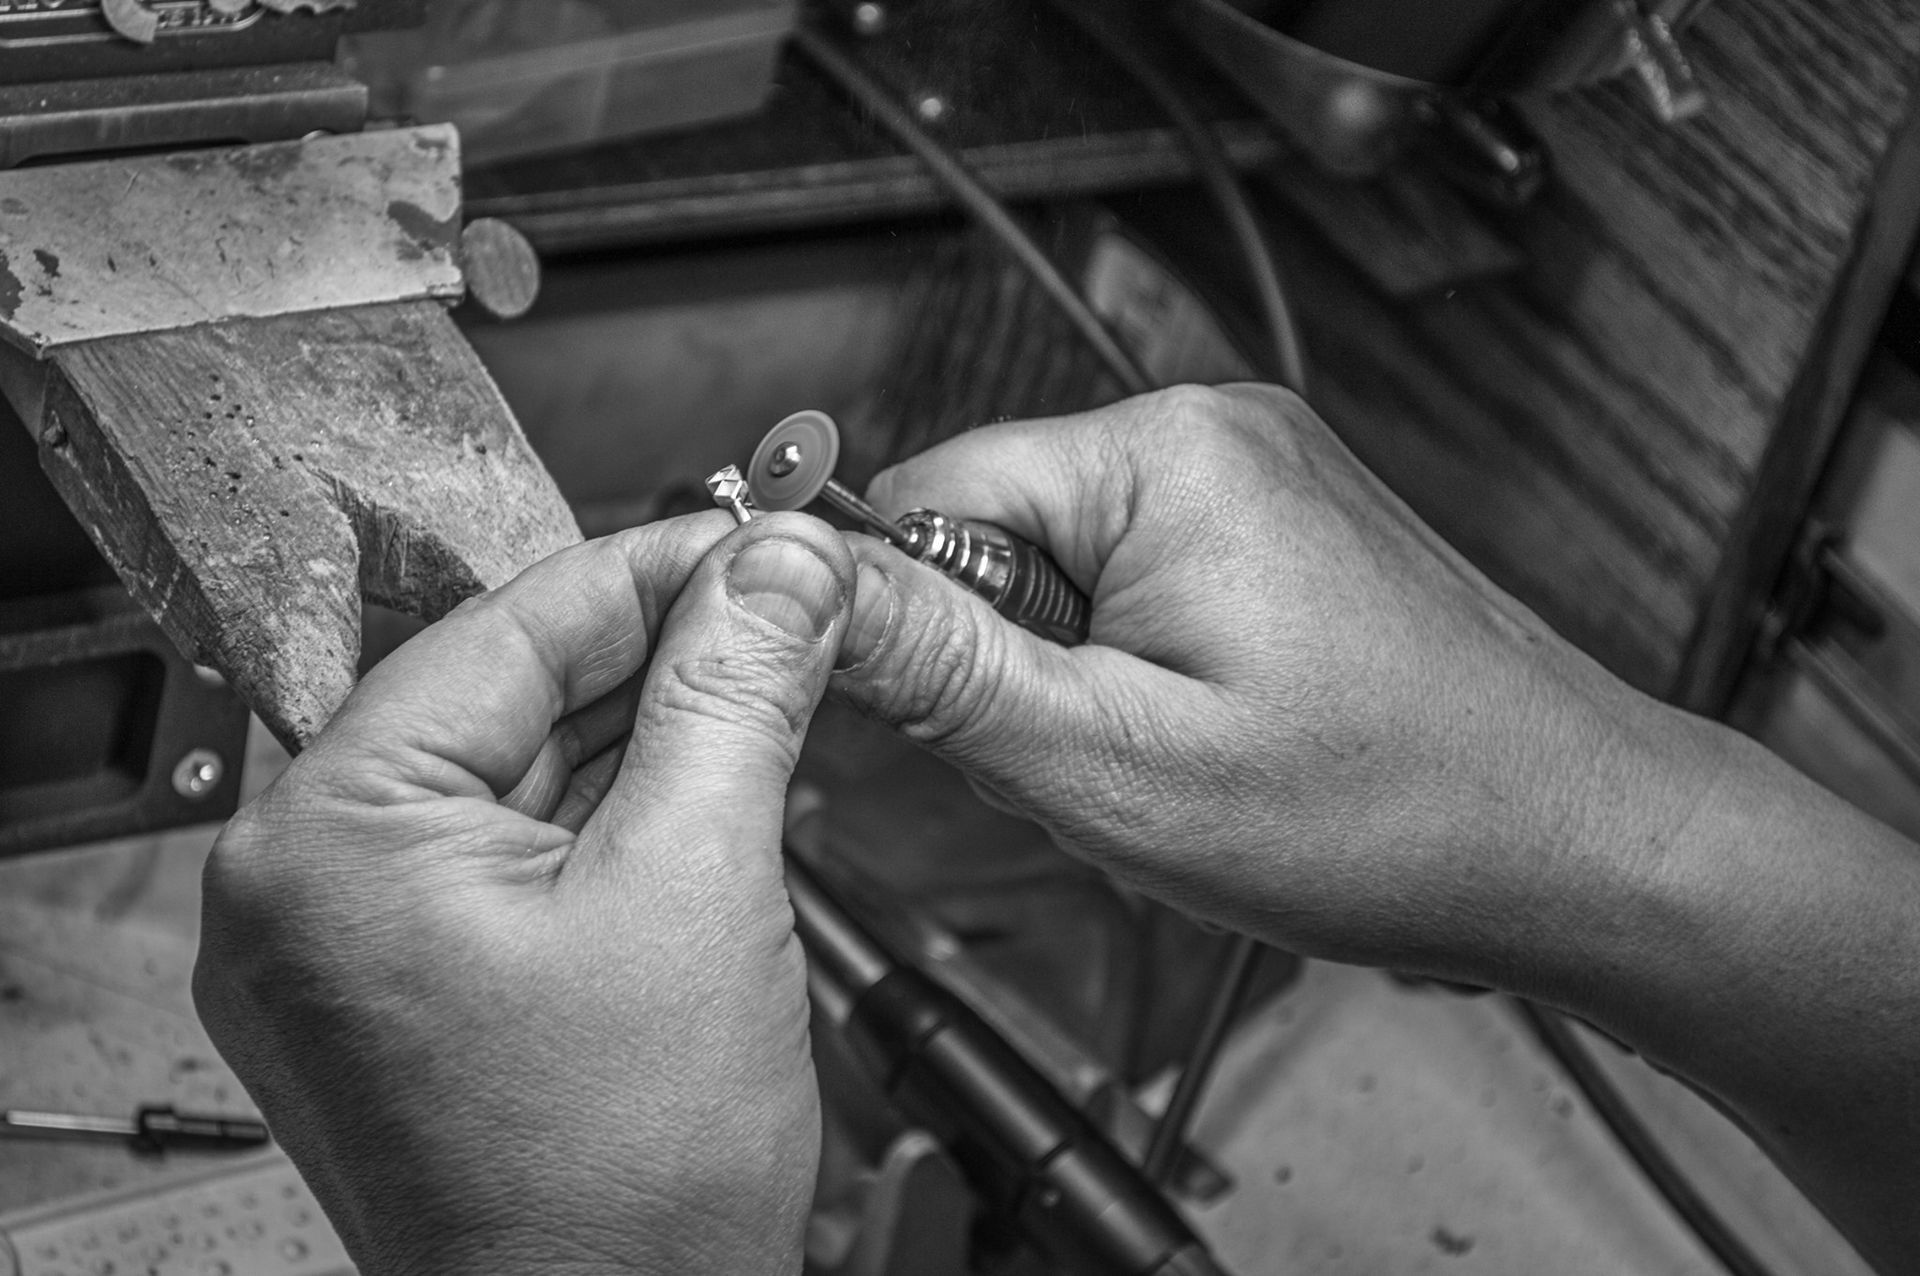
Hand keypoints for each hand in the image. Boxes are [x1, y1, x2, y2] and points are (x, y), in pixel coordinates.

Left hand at [195, 513, 855, 1275]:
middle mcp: (305, 887)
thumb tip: (778, 570)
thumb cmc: (617, 1186)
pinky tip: (706, 775)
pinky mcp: (407, 989)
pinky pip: (511, 850)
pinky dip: (611, 810)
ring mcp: (350, 946)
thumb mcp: (697, 881)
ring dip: (646, 727)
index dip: (656, 565)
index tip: (758, 538)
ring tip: (767, 680)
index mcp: (329, 839)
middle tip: (783, 604)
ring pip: (516, 770)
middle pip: (507, 693)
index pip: (507, 627)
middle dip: (659, 648)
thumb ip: (734, 695)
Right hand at [830, 384, 1919, 1272]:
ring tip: (1177, 760)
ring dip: (1080, 681)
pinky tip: (1214, 740)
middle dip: (1013, 667)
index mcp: (1163, 455)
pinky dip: (1143, 674)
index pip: (926, 492)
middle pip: (999, 533)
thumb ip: (937, 669)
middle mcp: (1217, 434)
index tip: (943, 720)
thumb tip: (799, 582)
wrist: (1574, 840)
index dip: (906, 622)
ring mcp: (1262, 478)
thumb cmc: (1386, 811)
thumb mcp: (1111, 764)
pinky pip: (1146, 589)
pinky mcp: (1288, 531)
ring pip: (1069, 574)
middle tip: (1098, 762)